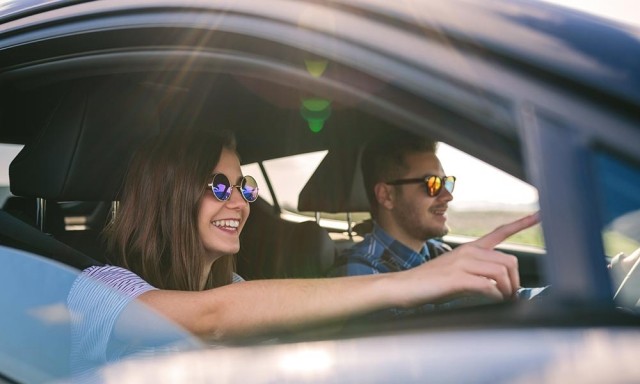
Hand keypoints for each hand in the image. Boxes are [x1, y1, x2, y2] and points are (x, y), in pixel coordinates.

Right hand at [399, 212, 539, 306]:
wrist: (404, 286)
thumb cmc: (431, 283)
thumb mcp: (457, 272)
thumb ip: (478, 272)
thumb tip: (500, 285)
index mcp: (470, 248)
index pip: (500, 232)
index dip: (522, 223)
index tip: (540, 214)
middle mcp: (469, 252)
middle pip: (509, 261)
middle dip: (515, 282)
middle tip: (510, 296)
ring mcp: (463, 264)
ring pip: (502, 274)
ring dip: (507, 291)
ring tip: (502, 300)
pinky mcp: (458, 278)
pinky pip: (489, 286)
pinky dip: (495, 296)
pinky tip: (492, 300)